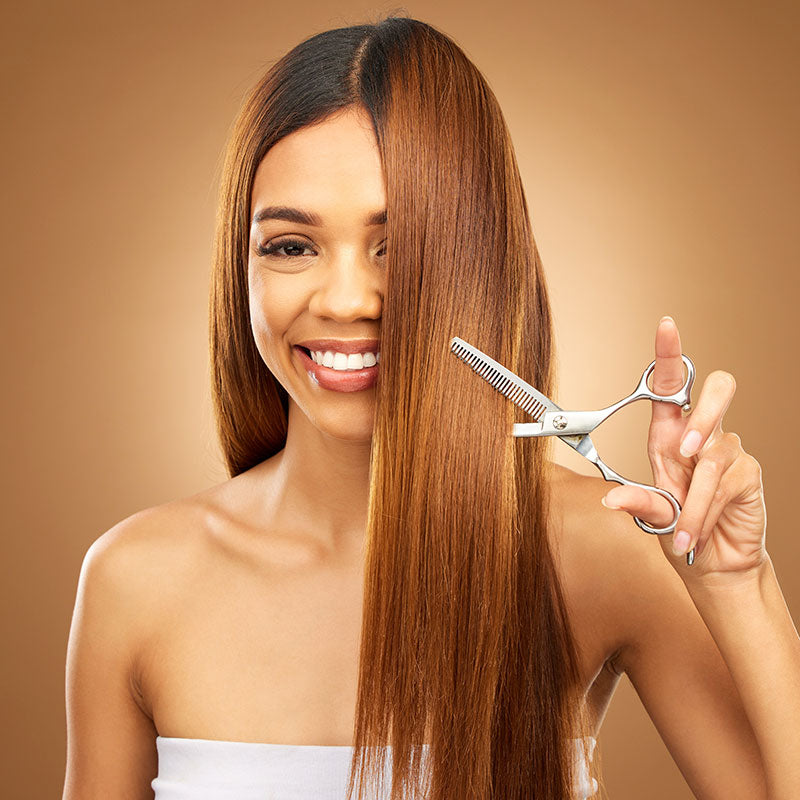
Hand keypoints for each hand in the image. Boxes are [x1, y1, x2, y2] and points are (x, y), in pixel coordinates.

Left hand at [601, 316, 766, 583]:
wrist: (711, 560)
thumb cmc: (677, 525)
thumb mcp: (651, 513)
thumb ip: (636, 502)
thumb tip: (610, 499)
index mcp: (669, 433)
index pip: (672, 384)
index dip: (670, 354)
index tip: (666, 326)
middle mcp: (700, 435)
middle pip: (718, 389)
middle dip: (707, 410)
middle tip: (685, 447)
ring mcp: (728, 451)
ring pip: (714, 456)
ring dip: (692, 500)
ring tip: (680, 529)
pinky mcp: (748, 474)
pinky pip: (724, 485)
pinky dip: (703, 514)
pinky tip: (695, 533)